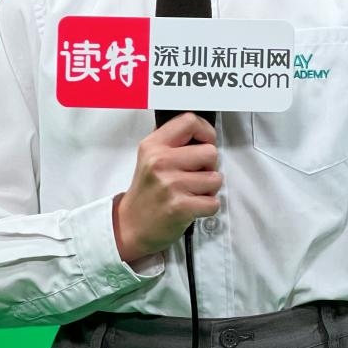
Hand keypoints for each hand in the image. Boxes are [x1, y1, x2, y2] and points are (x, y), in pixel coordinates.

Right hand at [113, 112, 221, 262]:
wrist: (131, 226)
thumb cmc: (147, 192)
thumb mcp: (149, 157)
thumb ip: (173, 142)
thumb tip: (202, 131)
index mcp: (153, 145)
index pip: (190, 121)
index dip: (206, 132)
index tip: (205, 143)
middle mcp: (160, 161)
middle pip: (211, 152)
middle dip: (209, 167)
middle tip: (195, 176)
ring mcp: (170, 184)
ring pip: (216, 179)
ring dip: (209, 189)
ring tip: (191, 193)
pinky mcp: (180, 207)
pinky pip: (213, 202)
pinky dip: (207, 207)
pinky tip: (192, 207)